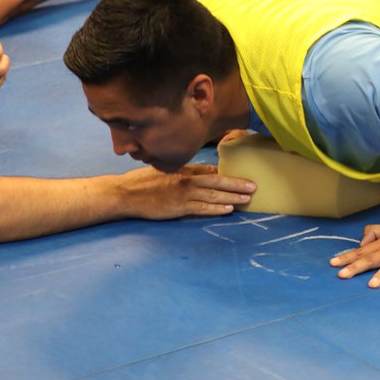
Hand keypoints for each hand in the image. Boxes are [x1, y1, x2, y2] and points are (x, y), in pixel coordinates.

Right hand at [119, 163, 255, 218]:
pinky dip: (216, 209)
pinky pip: (201, 209)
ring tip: (247, 199)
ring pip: (213, 196)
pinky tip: (228, 209)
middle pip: (217, 182)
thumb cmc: (145, 182)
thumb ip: (187, 171)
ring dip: (232, 197)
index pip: (211, 171)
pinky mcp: (178, 208)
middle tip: (253, 187)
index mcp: (184, 170)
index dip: (229, 174)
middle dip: (237, 184)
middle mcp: (186, 180)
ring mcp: (183, 195)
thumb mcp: (167, 171)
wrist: (126, 194)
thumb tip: (209, 172)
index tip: (244, 176)